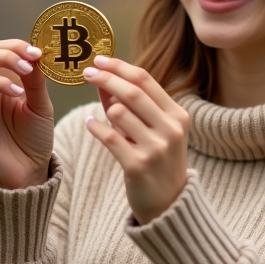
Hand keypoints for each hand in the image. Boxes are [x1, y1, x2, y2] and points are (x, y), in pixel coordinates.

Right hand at [0, 39, 54, 189]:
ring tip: (20, 92)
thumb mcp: (40, 106)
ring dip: (0, 82)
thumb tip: (37, 56)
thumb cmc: (33, 137)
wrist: (30, 171)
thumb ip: (37, 82)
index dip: (15, 47)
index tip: (38, 53)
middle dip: (5, 56)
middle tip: (28, 65)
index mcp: (1, 81)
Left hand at [82, 55, 189, 223]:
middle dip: (106, 78)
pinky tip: (90, 124)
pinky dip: (96, 128)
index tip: (99, 60)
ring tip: (102, 114)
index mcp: (178, 115)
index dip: (120, 66)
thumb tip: (104, 78)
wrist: (169, 204)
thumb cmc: (159, 161)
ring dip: (105, 108)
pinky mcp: (138, 166)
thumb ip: (131, 105)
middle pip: (132, 92)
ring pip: (119, 113)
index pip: (146, 80)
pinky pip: (110, 138)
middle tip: (87, 72)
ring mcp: (156, 148)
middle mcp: (171, 129)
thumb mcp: (154, 130)